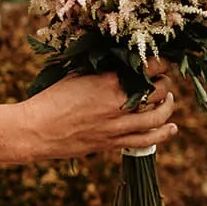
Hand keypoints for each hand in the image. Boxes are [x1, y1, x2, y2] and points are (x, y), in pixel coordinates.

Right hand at [20, 64, 176, 162]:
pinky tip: (171, 128)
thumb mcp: (76, 76)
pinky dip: (163, 134)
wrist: (35, 131)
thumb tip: (118, 64)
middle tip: (163, 81)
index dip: (160, 64)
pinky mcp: (112, 143)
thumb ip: (101, 72)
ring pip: (157, 117)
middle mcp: (117, 104)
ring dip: (168, 107)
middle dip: (165, 84)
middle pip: (157, 92)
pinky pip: (145, 140)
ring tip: (168, 100)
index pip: (148, 68)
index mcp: (108, 82)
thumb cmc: (51, 99)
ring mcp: (116, 127)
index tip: (162, 62)